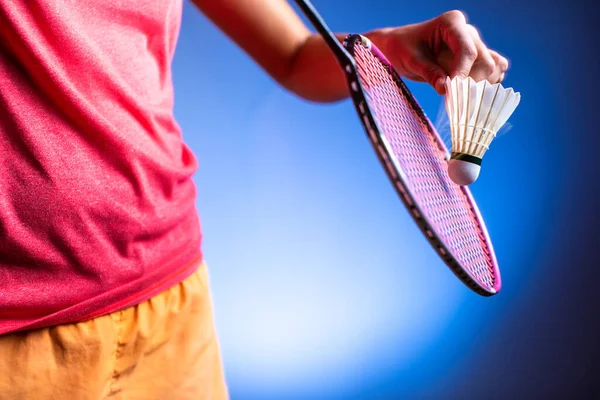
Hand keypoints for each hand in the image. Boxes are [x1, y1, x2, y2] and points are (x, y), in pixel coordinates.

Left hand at [372, 10, 508, 94]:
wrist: (401, 48)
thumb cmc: (402, 48)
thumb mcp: (411, 60)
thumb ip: (429, 73)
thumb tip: (446, 90)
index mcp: (452, 23)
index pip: (467, 50)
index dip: (462, 73)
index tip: (451, 91)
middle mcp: (468, 31)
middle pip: (485, 61)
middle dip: (470, 82)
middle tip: (450, 95)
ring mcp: (475, 44)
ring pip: (493, 66)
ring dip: (480, 84)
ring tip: (457, 93)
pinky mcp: (477, 58)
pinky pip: (494, 70)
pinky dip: (484, 84)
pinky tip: (466, 92)